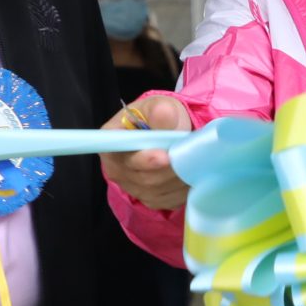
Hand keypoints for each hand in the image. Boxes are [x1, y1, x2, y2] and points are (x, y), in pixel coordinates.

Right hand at [100, 95, 192, 212]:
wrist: (170, 130)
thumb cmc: (160, 116)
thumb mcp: (161, 106)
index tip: (164, 157)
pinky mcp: (148, 198)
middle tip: (191, 159)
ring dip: (179, 178)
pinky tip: (190, 174)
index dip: (142, 159)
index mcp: (111, 140)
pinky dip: (182, 189)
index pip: (119, 155)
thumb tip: (162, 114)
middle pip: (142, 177)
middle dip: (169, 169)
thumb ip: (160, 111)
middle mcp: (115, 167)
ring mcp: (131, 186)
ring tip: (194, 162)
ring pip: (158, 190)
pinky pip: (167, 199)